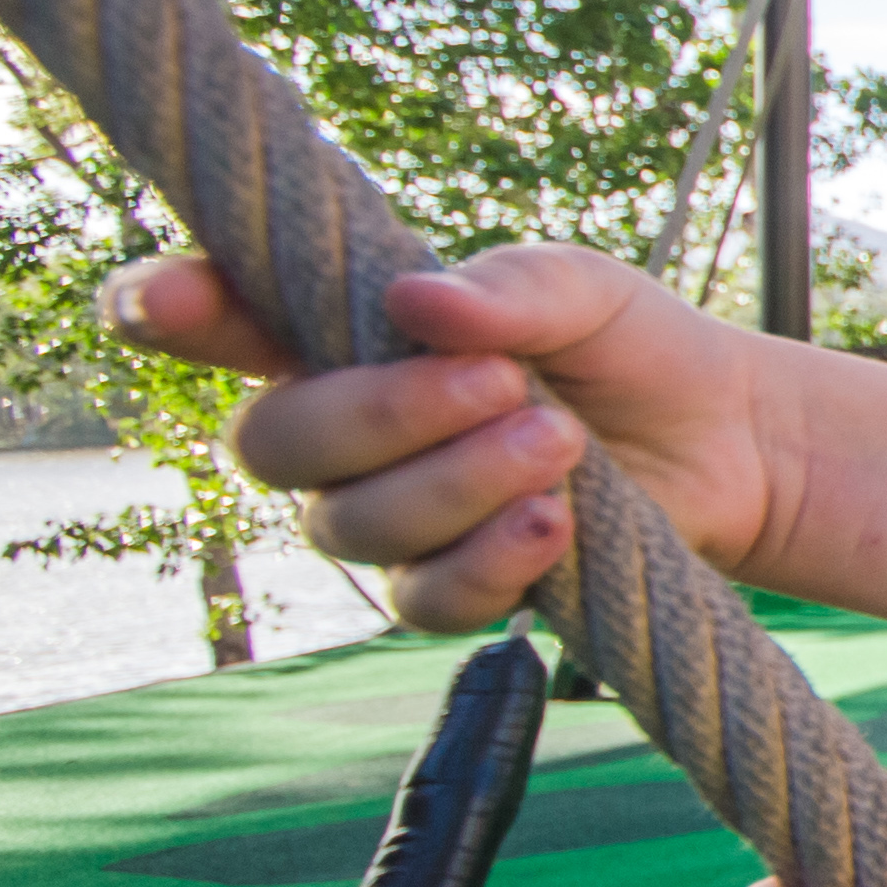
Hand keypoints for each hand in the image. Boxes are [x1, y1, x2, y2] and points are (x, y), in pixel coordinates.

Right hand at [107, 243, 774, 629]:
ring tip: (561, 438)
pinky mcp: (451, 586)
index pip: (219, 321)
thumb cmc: (628, 346)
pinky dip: (490, 560)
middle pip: (274, 441)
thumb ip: (504, 288)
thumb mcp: (580, 290)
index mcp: (338, 333)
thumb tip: (417, 303)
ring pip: (350, 526)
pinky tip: (554, 520)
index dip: (165, 308)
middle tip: (506, 383)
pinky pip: (424, 598)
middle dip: (385, 414)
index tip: (160, 301)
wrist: (726, 439)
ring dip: (457, 481)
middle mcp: (339, 430)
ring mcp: (385, 516)